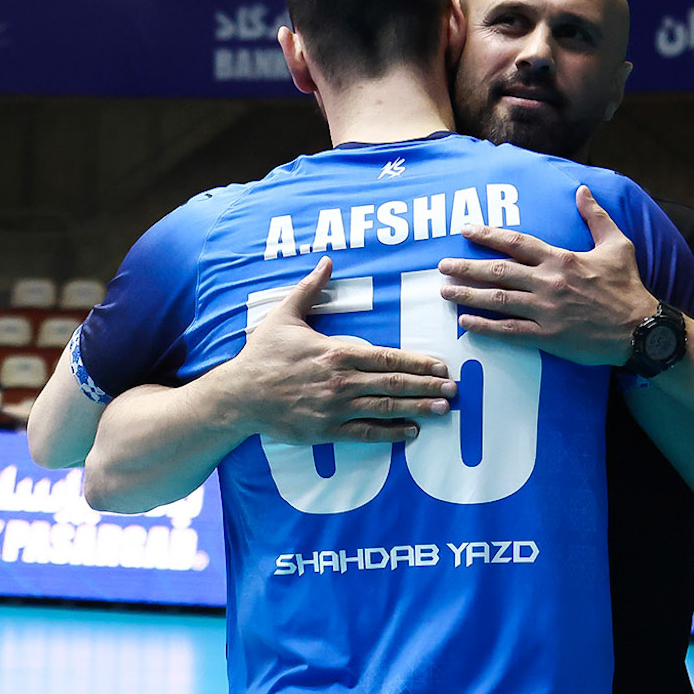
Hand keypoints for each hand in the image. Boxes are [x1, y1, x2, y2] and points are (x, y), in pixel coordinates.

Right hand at [217, 257, 455, 444]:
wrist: (239, 394)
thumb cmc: (262, 354)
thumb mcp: (284, 315)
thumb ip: (309, 288)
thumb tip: (325, 260)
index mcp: (336, 351)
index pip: (388, 357)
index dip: (418, 362)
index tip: (441, 365)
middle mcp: (341, 381)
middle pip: (394, 383)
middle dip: (427, 386)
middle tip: (454, 389)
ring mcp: (335, 408)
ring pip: (385, 407)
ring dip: (417, 408)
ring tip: (442, 408)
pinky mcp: (325, 430)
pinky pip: (366, 433)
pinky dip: (391, 432)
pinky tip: (411, 431)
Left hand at [438, 186, 655, 365]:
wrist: (641, 330)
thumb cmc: (628, 286)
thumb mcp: (617, 245)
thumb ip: (596, 217)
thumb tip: (583, 190)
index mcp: (561, 259)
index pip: (517, 243)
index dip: (488, 235)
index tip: (465, 230)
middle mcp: (549, 283)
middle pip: (498, 271)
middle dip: (466, 267)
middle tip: (441, 266)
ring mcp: (545, 311)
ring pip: (497, 300)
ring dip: (467, 295)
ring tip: (445, 292)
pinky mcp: (547, 336)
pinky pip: (508, 331)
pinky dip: (484, 327)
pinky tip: (465, 322)